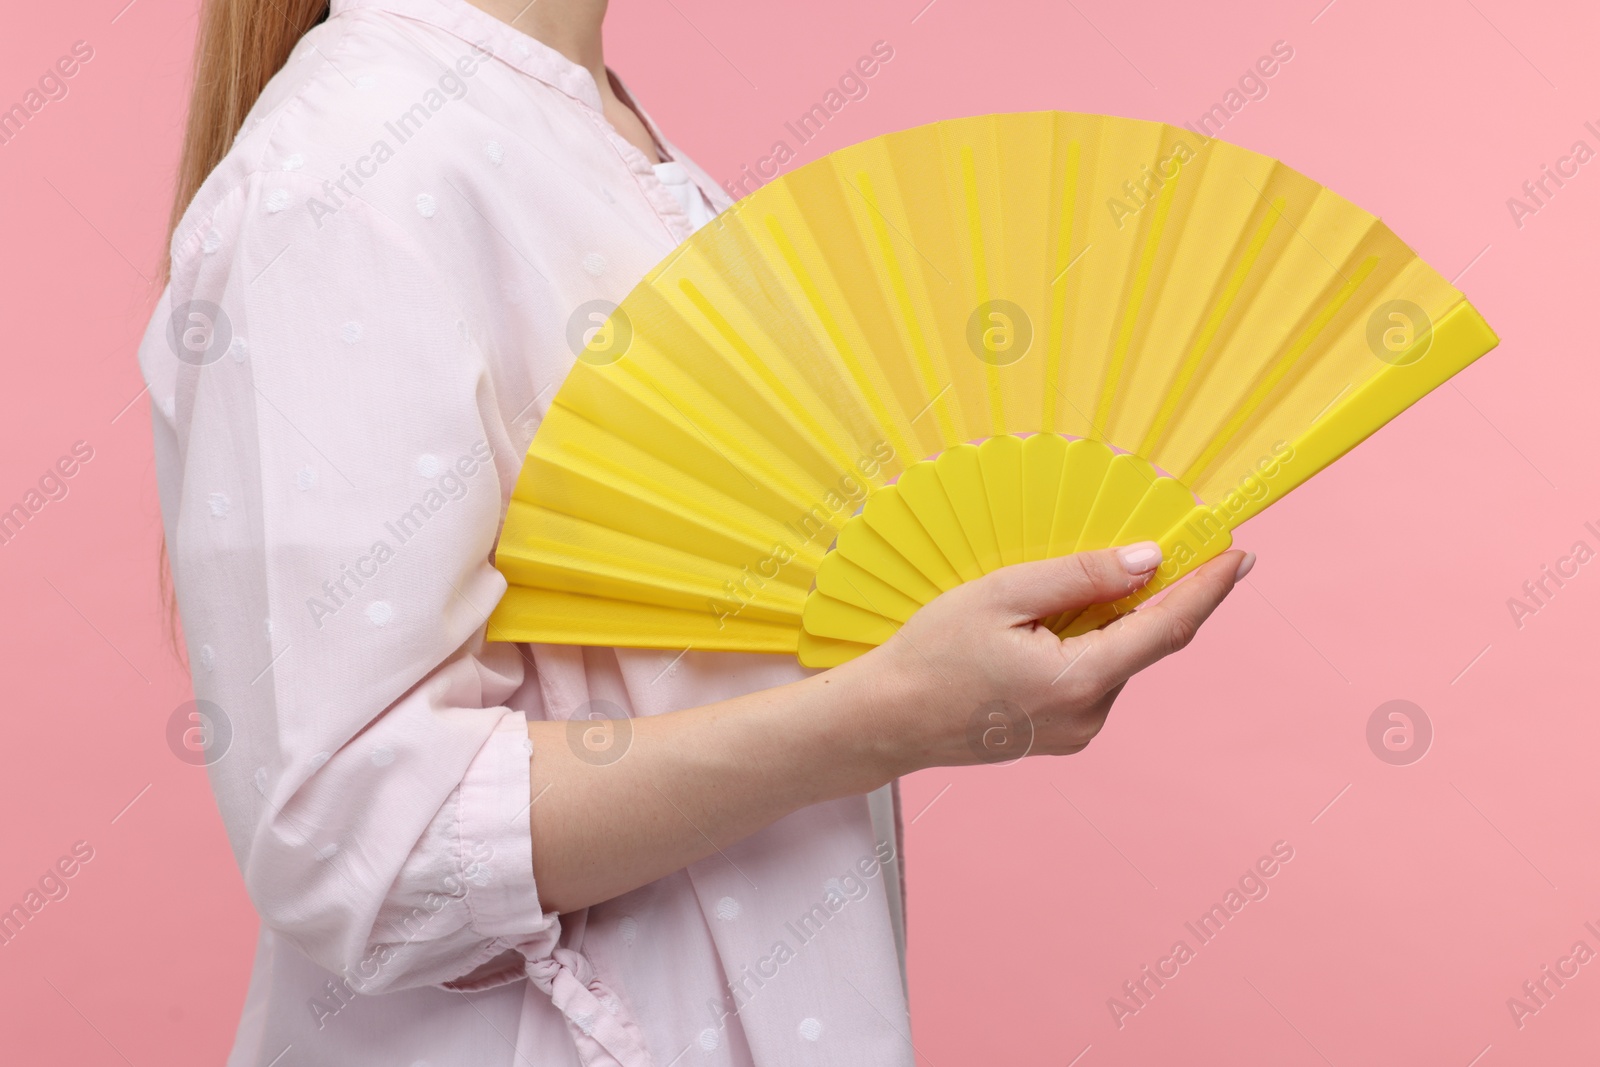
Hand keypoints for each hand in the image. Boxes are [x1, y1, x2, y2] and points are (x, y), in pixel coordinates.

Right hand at [841, 543, 1252, 772]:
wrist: (886, 720)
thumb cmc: (931, 654)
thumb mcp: (1001, 595)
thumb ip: (1079, 576)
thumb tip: (1148, 560)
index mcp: (1080, 679)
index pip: (1167, 628)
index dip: (1208, 588)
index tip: (1240, 554)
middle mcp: (1090, 714)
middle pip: (1143, 642)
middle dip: (1156, 595)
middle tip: (1173, 545)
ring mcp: (1077, 730)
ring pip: (1117, 659)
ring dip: (1111, 620)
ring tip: (1061, 592)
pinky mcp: (1062, 734)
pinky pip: (1093, 676)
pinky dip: (1088, 643)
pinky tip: (1044, 627)